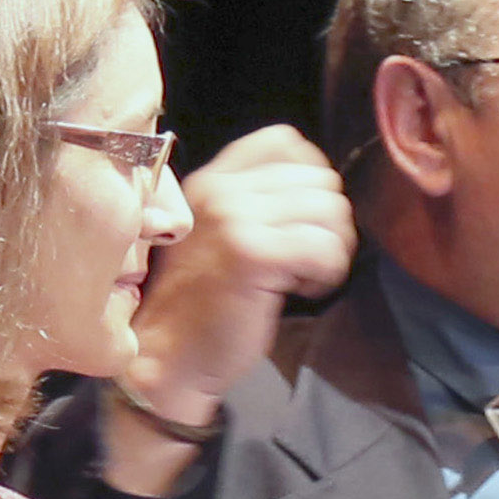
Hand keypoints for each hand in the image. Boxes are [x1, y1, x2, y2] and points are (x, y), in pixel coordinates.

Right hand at [124, 126, 356, 434]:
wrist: (165, 358)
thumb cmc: (197, 307)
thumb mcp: (217, 238)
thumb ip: (253, 207)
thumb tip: (319, 192)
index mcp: (213, 181)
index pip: (285, 141)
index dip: (312, 178)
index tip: (305, 220)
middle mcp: (223, 190)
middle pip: (320, 179)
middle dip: (329, 223)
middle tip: (310, 259)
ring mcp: (236, 219)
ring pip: (330, 211)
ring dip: (332, 249)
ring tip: (305, 276)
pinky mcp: (253, 255)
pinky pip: (325, 248)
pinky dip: (328, 274)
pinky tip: (302, 291)